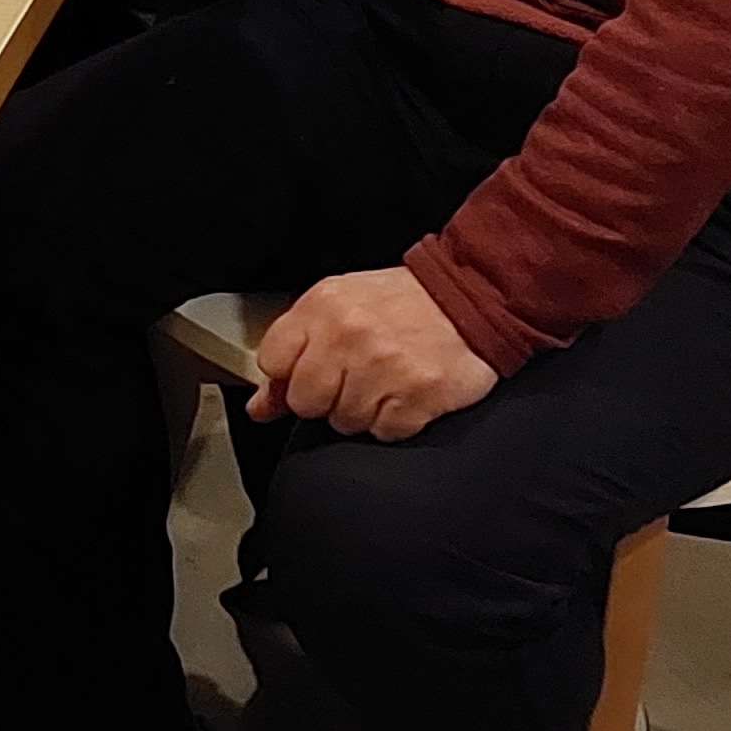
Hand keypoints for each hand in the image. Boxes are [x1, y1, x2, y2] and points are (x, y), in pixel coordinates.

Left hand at [248, 267, 499, 443]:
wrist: (471, 297)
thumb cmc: (400, 303)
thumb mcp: (337, 306)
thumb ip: (294, 349)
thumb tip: (259, 407)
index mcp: (324, 307)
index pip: (272, 364)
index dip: (288, 375)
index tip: (310, 370)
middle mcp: (349, 336)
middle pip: (305, 402)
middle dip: (324, 398)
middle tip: (353, 378)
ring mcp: (384, 369)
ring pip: (344, 423)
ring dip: (362, 411)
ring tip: (384, 381)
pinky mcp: (418, 397)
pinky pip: (384, 433)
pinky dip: (394, 421)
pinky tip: (405, 393)